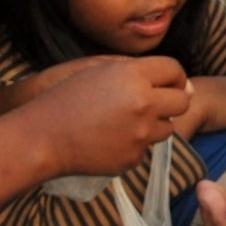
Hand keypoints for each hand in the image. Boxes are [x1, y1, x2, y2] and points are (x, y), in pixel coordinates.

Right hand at [24, 55, 190, 176]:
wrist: (43, 137)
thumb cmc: (65, 97)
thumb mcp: (98, 69)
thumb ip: (136, 68)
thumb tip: (175, 79)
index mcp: (133, 76)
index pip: (175, 70)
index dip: (175, 76)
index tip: (170, 82)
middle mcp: (143, 104)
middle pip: (182, 102)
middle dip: (174, 100)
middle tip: (156, 102)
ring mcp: (140, 134)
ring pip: (167, 128)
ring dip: (154, 123)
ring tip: (126, 121)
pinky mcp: (133, 157)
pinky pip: (146, 148)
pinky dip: (134, 143)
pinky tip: (111, 139)